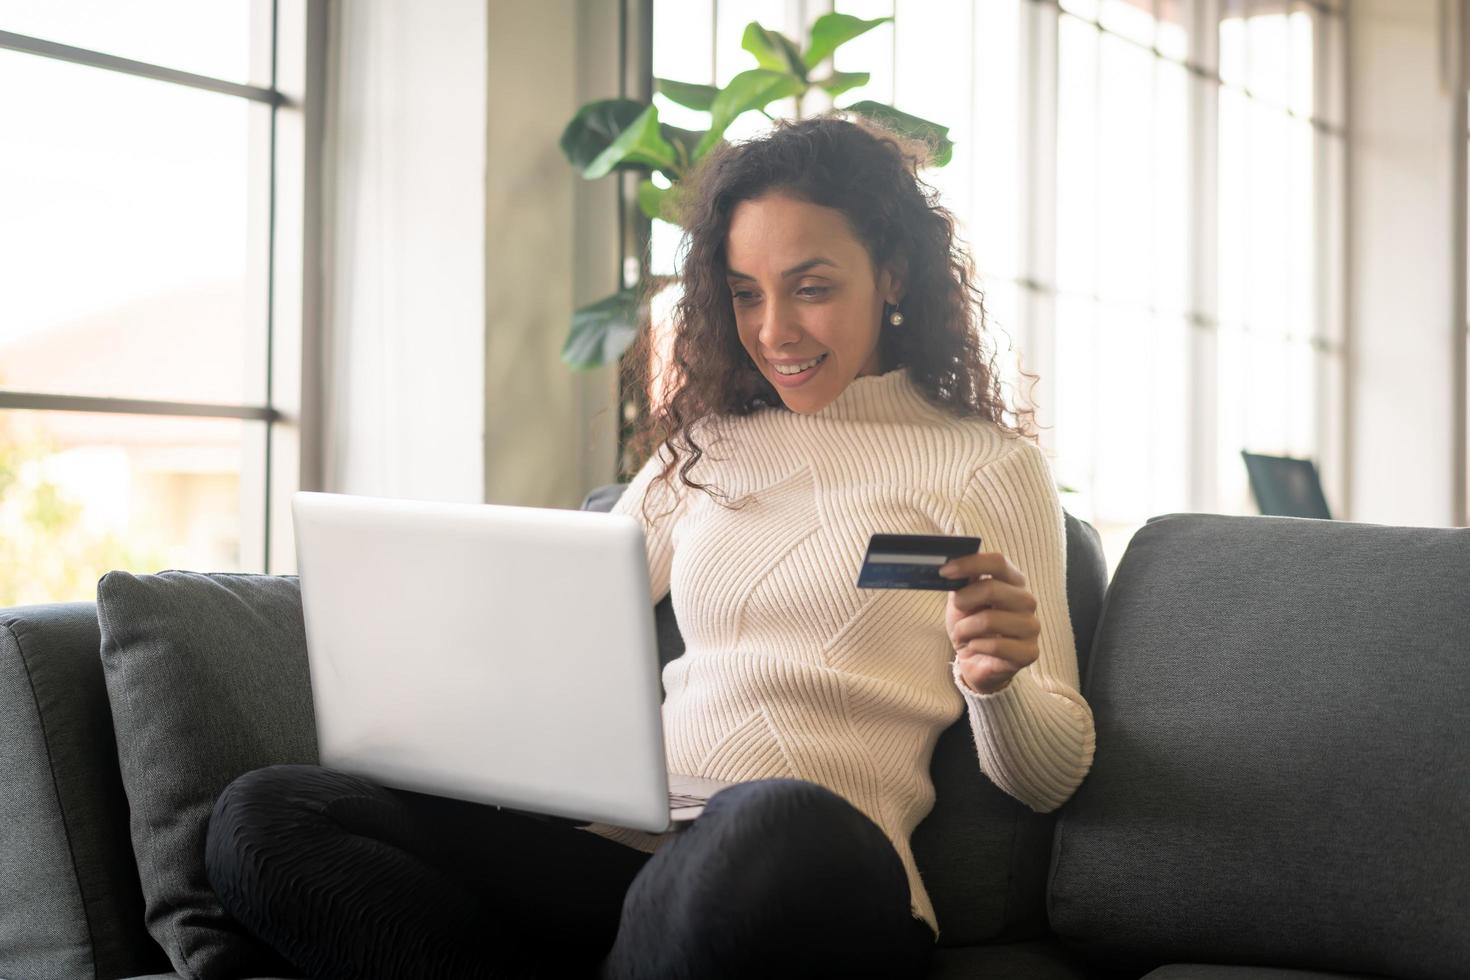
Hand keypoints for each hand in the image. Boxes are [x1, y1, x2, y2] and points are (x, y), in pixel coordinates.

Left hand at [938, 551, 1040, 695]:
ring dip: (965, 628)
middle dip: (964, 600)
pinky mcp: (1030, 652)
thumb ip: (963, 580)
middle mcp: (1027, 601)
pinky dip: (975, 646)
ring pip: (989, 619)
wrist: (975, 660)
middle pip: (992, 588)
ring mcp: (1031, 626)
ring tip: (963, 634)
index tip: (945, 571)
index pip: (998, 562)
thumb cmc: (970, 625)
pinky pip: (995, 646)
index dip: (969, 564)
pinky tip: (975, 647)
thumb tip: (952, 562)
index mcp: (1013, 581)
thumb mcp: (962, 599)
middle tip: (956, 609)